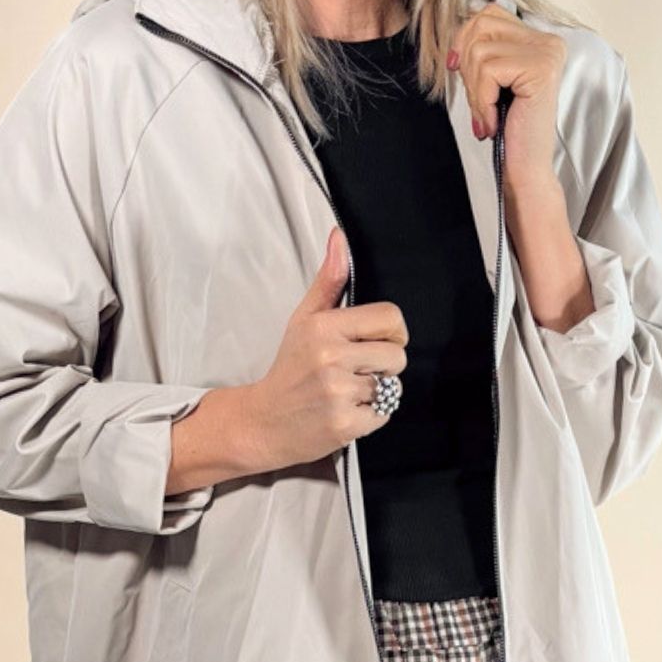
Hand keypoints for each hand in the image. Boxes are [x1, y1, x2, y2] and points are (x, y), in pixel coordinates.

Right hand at [248, 228, 408, 468]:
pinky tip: (345, 410)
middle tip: (355, 370)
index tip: (375, 341)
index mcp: (324, 327)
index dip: (391, 332)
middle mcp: (331, 358)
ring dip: (377, 391)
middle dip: (383, 364)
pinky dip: (370, 415)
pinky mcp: (345, 424)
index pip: (391, 317)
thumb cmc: (289, 368)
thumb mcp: (304, 319)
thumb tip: (339, 237)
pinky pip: (385, 414)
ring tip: (347, 391)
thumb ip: (328, 280)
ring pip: (393, 386)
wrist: (263, 423)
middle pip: (398, 354)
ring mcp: (338, 393)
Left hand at [446, 2, 566, 192]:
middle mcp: (549, 42)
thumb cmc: (506, 126)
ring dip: (474, 89)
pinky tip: (493, 121)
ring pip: (481, 50)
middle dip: (467, 65)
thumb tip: (457, 25)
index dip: (464, 40)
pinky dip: (482, 100)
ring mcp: (548, 53)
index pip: (488, 14)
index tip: (458, 70)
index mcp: (539, 39)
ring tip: (487, 114)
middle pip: (482, 25)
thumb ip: (480, 46)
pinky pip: (489, 70)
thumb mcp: (489, 78)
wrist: (525, 167)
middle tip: (478, 101)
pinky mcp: (541, 69)